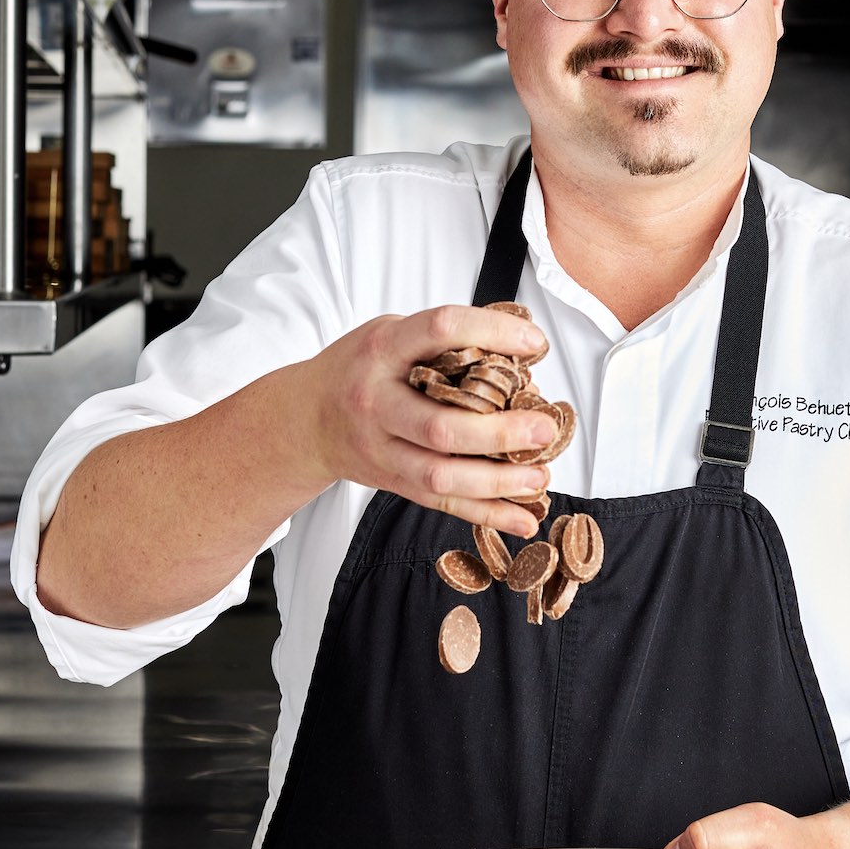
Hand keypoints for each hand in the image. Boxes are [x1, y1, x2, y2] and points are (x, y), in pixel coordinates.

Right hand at [285, 305, 556, 537]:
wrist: (305, 418)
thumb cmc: (359, 367)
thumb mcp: (392, 332)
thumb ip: (444, 339)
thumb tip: (519, 349)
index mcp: (382, 350)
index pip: (439, 331)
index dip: (492, 333)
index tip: (534, 344)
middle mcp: (377, 402)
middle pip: (440, 426)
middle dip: (500, 432)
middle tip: (544, 428)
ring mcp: (382, 449)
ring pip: (440, 476)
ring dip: (498, 482)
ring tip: (540, 475)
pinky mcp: (392, 482)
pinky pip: (442, 503)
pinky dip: (487, 514)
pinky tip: (523, 517)